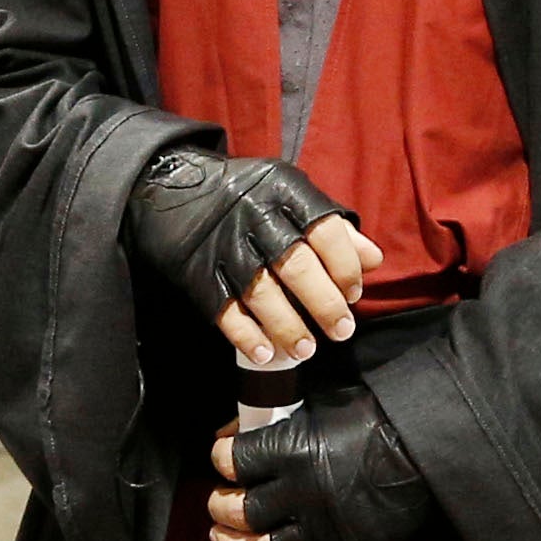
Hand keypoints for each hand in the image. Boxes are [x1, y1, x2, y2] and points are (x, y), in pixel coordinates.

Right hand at [124, 147, 374, 364]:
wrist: (166, 185)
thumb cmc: (244, 195)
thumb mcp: (288, 194)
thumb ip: (331, 226)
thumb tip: (374, 260)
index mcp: (284, 192)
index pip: (326, 231)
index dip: (345, 267)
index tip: (354, 294)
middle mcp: (254, 216)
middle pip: (296, 265)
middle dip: (324, 304)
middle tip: (342, 332)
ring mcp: (223, 244)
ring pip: (261, 292)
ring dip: (287, 327)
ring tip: (306, 351)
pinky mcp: (196, 270)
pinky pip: (223, 308)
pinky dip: (245, 334)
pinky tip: (263, 354)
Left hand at [208, 383, 431, 540]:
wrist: (429, 451)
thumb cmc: (379, 420)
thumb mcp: (322, 406)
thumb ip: (278, 422)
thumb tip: (238, 432)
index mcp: (293, 449)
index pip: (233, 460)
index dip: (222, 459)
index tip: (224, 460)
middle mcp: (301, 492)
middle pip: (239, 511)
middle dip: (221, 508)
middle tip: (220, 505)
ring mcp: (321, 526)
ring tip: (226, 539)